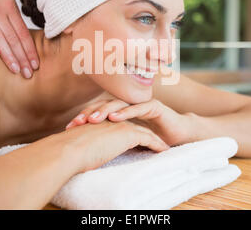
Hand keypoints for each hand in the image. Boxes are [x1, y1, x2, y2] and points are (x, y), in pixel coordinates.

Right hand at [0, 0, 39, 77]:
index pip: (22, 33)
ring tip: (16, 70)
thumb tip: (21, 36)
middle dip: (21, 58)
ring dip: (8, 56)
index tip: (36, 64)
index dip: (30, 50)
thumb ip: (12, 16)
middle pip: (12, 39)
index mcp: (9, 6)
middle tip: (29, 74)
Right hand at [57, 120, 168, 173]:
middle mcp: (112, 121)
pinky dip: (157, 144)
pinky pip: (149, 139)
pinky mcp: (128, 133)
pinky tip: (164, 150)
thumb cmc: (69, 152)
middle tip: (153, 140)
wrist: (70, 150)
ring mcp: (120, 125)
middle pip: (134, 125)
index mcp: (101, 123)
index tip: (135, 139)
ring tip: (163, 146)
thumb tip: (81, 155)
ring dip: (154, 139)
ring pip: (144, 131)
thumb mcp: (79, 145)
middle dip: (144, 132)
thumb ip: (85, 145)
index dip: (128, 132)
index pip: (120, 126)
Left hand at [66, 98, 192, 145]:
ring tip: (92, 119)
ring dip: (105, 111)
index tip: (70, 127)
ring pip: (119, 104)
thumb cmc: (154, 137)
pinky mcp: (154, 106)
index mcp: (121, 110)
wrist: (180, 135)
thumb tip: (88, 148)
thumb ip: (113, 138)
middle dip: (90, 113)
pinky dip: (126, 112)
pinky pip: (138, 108)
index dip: (84, 116)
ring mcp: (141, 103)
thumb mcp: (128, 138)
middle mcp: (129, 104)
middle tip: (76, 122)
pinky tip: (115, 118)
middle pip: (105, 105)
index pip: (99, 110)